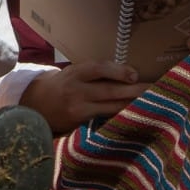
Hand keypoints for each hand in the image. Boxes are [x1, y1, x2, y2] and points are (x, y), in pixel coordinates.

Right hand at [20, 61, 148, 134]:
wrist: (35, 105)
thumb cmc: (61, 86)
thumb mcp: (72, 74)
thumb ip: (93, 74)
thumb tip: (127, 74)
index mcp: (74, 72)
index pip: (97, 68)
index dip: (117, 70)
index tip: (134, 74)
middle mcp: (75, 89)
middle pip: (109, 89)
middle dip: (134, 90)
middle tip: (155, 90)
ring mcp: (77, 106)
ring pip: (110, 105)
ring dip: (132, 104)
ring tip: (152, 102)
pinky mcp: (78, 121)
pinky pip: (104, 117)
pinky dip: (120, 115)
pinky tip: (135, 115)